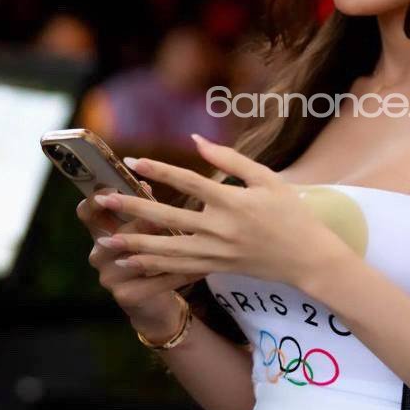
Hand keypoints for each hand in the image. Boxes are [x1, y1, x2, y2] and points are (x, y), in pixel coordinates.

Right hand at [78, 182, 206, 320]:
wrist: (154, 304)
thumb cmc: (151, 256)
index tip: (119, 188)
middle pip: (117, 233)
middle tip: (168, 215)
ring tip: (191, 238)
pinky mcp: (127, 296)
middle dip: (143, 222)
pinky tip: (204, 266)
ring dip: (167, 247)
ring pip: (139, 257)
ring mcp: (110, 277)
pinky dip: (183, 272)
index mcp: (101, 233)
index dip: (98, 199)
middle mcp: (99, 254)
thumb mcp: (143, 231)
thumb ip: (144, 210)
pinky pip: (158, 280)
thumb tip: (148, 183)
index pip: (87, 212)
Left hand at [90, 134, 344, 289]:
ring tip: (106, 238)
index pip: (189, 182)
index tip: (133, 162)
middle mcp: (221, 228)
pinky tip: (131, 260)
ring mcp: (217, 252)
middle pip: (168, 218)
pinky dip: (153, 265)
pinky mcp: (217, 268)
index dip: (160, 171)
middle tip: (102, 201)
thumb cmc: (291, 213)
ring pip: (167, 249)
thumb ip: (231, 159)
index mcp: (234, 202)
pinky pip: (178, 268)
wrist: (307, 257)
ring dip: (135, 243)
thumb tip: (197, 141)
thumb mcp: (267, 179)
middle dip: (132, 209)